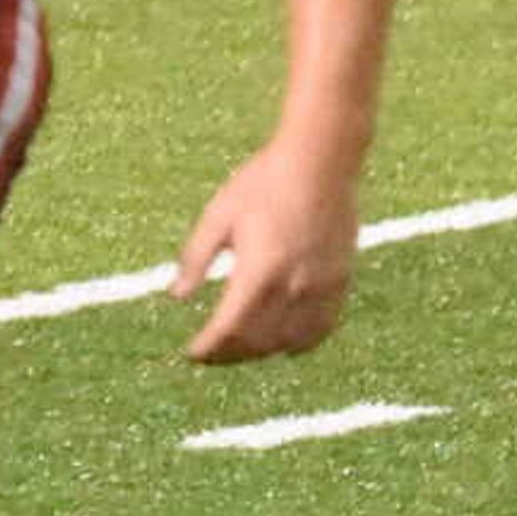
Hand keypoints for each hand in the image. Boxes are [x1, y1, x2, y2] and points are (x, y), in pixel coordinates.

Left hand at [170, 135, 360, 363]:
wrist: (321, 161)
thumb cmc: (263, 181)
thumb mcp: (218, 214)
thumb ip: (196, 258)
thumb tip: (177, 295)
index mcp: (258, 269)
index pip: (229, 327)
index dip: (208, 347)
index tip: (192, 353)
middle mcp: (292, 285)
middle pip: (257, 341)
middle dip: (230, 354)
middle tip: (212, 354)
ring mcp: (320, 287)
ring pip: (289, 342)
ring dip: (261, 352)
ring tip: (242, 349)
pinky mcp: (339, 282)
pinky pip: (319, 330)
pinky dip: (297, 344)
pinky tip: (281, 342)